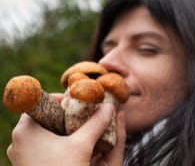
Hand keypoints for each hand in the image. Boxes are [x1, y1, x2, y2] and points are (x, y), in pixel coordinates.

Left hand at [7, 93, 125, 165]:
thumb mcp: (82, 145)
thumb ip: (96, 123)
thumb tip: (110, 106)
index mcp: (26, 129)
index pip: (44, 102)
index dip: (64, 100)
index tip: (79, 103)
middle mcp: (19, 139)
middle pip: (46, 116)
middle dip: (66, 115)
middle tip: (83, 115)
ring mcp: (22, 152)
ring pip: (44, 131)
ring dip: (62, 128)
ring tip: (79, 130)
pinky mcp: (27, 163)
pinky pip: (42, 144)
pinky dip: (56, 141)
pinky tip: (71, 145)